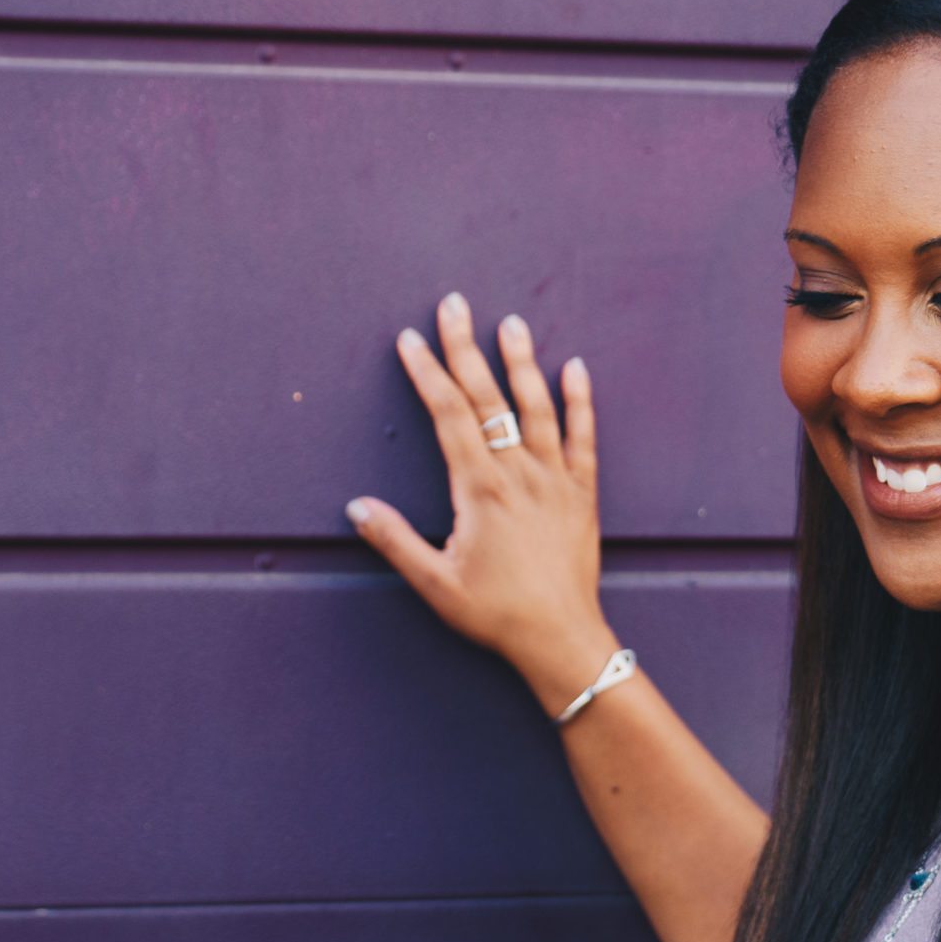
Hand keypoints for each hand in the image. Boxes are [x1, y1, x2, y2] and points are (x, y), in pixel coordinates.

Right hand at [345, 292, 615, 697]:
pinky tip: (574, 368)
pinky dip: (580, 400)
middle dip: (466, 347)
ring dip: (521, 361)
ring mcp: (555, 479)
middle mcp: (518, 473)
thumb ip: (394, 540)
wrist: (560, 637)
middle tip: (453, 304)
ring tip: (510, 322)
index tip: (410, 340)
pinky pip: (583, 437)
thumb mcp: (435, 583)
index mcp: (479, 488)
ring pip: (537, 407)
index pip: (448, 415)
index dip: (427, 373)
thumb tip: (356, 506)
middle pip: (487, 397)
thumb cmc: (495, 614)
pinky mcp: (583, 493)